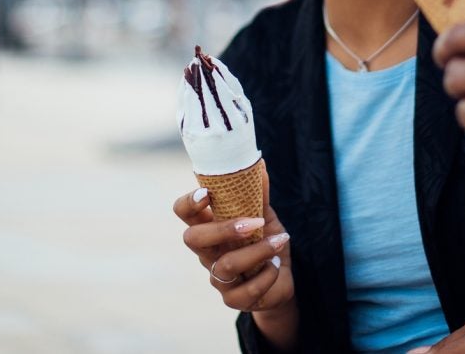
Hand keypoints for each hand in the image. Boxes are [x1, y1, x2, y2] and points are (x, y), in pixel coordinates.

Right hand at [172, 165, 295, 321]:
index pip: (183, 212)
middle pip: (192, 239)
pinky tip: (276, 266)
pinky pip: (246, 290)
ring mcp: (218, 278)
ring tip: (279, 241)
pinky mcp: (234, 299)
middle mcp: (208, 252)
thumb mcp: (264, 215)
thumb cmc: (264, 240)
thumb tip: (259, 165)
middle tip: (254, 223)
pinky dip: (267, 275)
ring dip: (257, 251)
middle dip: (223, 228)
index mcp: (210, 226)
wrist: (280, 278)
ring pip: (224, 265)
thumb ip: (258, 194)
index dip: (189, 203)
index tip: (208, 194)